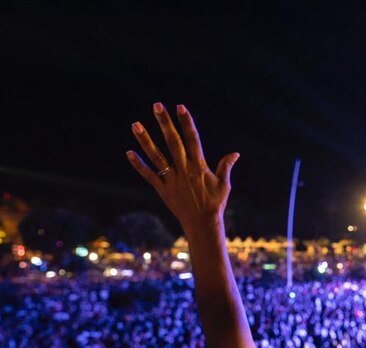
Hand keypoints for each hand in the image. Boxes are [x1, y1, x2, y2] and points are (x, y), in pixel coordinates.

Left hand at [126, 103, 239, 230]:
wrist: (203, 224)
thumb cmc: (215, 203)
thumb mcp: (224, 184)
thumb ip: (226, 167)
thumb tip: (235, 153)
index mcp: (199, 166)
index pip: (192, 139)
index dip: (186, 122)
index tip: (180, 107)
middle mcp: (184, 169)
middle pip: (172, 142)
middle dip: (165, 123)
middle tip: (157, 106)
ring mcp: (172, 179)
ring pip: (157, 156)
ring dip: (145, 140)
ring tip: (136, 124)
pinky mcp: (163, 189)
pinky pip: (149, 175)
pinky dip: (139, 165)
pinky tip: (129, 152)